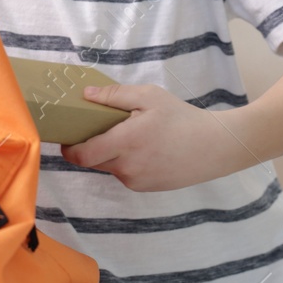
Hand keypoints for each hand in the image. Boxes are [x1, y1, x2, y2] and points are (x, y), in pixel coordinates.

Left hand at [60, 83, 254, 191]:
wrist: (215, 147)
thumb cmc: (182, 118)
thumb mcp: (149, 97)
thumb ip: (114, 96)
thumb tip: (85, 96)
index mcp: (125, 142)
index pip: (82, 155)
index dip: (69, 149)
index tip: (67, 137)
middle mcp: (127, 166)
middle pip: (93, 161)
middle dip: (90, 147)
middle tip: (100, 129)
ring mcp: (136, 180)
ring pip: (110, 167)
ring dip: (111, 153)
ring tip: (132, 136)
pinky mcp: (146, 187)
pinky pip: (126, 174)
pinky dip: (127, 162)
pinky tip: (146, 149)